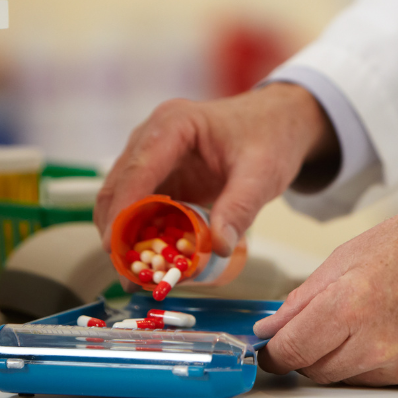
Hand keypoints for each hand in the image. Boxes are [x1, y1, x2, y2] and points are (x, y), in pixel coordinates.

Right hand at [95, 83, 336, 274]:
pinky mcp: (161, 175)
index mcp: (173, 124)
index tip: (116, 248)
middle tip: (126, 273)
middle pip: (119, 186)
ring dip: (125, 236)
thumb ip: (239, 208)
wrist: (281, 121)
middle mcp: (153, 137)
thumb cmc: (270, 136)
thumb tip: (217, 247)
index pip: (137, 170)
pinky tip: (150, 261)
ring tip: (134, 275)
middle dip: (117, 231)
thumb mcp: (262, 173)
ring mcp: (153, 156)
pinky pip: (142, 206)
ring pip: (123, 199)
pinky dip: (142, 233)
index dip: (123, 211)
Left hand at [253, 181, 397, 386]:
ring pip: (350, 378)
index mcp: (349, 304)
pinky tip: (397, 327)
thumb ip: (305, 297)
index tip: (272, 346)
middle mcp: (375, 343)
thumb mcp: (350, 254)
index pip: (290, 350)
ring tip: (368, 317)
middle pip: (315, 370)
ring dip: (344, 357)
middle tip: (321, 325)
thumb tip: (274, 327)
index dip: (274, 351)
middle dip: (308, 351)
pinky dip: (381, 361)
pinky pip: (387, 380)